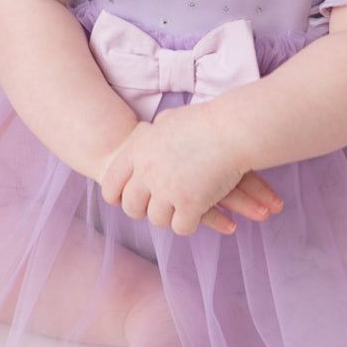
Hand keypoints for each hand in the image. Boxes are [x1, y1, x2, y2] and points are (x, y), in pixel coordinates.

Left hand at [100, 105, 281, 236]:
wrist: (234, 129)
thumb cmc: (208, 121)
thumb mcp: (171, 119)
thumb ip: (156, 130)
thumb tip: (152, 129)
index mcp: (140, 150)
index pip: (113, 181)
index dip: (116, 194)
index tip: (121, 201)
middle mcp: (147, 172)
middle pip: (132, 206)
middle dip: (143, 211)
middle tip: (157, 210)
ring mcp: (167, 189)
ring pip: (157, 220)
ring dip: (170, 218)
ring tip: (182, 212)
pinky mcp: (189, 204)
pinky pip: (181, 227)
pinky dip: (189, 224)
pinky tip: (198, 215)